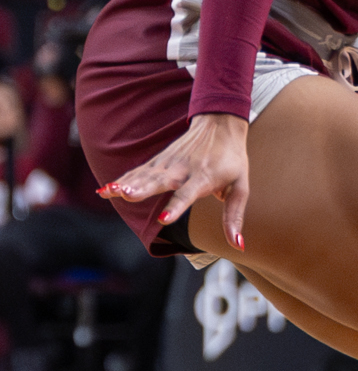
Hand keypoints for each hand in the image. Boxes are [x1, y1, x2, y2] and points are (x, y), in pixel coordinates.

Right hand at [99, 112, 250, 250]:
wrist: (220, 125)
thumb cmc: (232, 161)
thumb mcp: (240, 188)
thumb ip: (234, 217)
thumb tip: (239, 246)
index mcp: (204, 178)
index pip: (188, 194)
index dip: (176, 207)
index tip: (163, 219)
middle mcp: (183, 170)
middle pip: (160, 181)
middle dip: (142, 189)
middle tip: (125, 195)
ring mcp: (168, 164)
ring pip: (145, 176)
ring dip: (126, 184)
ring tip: (108, 191)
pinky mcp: (159, 161)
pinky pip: (139, 172)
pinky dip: (123, 179)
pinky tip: (105, 188)